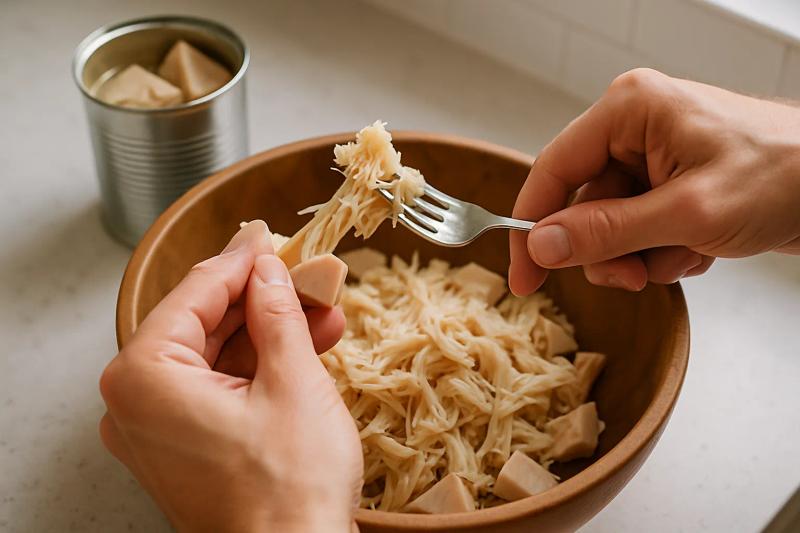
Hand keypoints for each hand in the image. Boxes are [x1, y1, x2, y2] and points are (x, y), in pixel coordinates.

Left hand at [99, 221, 362, 532]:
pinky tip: (306, 347)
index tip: (267, 235)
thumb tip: (268, 270)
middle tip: (301, 272)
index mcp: (144, 378)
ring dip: (270, 332)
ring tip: (321, 310)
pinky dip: (260, 368)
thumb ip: (276, 313)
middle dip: (262, 298)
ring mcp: (158, 430)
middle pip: (204, 324)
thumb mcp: (293, 381)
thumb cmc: (288, 490)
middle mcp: (136, 403)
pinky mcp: (184, 448)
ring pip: (216, 356)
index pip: (195, 294)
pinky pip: (219, 389)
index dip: (240, 259)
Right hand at [509, 68, 799, 294]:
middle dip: (608, 251)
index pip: (553, 171)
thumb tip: (542, 245)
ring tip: (686, 254)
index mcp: (629, 111)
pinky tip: (700, 249)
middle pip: (581, 206)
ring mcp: (653, 157)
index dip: (532, 229)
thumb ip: (607, 231)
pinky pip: (639, 230)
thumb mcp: (687, 213)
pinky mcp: (670, 183)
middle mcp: (634, 128)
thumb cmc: (785, 177)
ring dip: (642, 255)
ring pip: (610, 226)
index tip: (524, 279)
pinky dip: (664, 251)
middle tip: (634, 277)